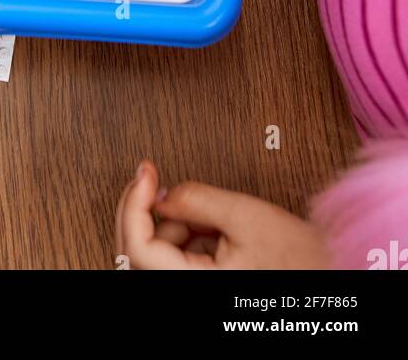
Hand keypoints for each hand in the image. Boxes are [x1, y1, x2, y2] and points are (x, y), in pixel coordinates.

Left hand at [116, 161, 330, 269]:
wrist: (331, 273)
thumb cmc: (300, 259)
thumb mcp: (245, 216)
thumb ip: (196, 200)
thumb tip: (159, 191)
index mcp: (196, 285)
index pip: (137, 247)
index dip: (133, 203)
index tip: (144, 171)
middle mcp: (189, 291)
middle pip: (141, 251)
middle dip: (151, 212)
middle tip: (157, 179)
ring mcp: (194, 289)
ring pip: (158, 253)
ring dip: (172, 224)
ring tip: (210, 214)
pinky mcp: (202, 284)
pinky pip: (176, 258)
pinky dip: (185, 235)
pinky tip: (210, 227)